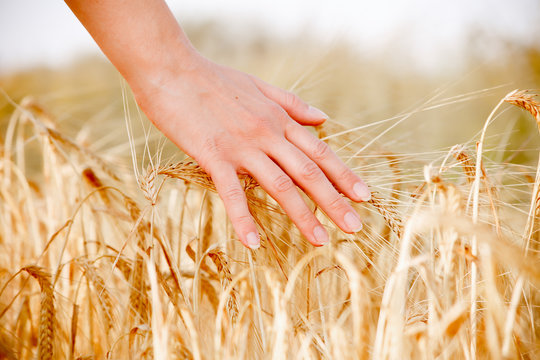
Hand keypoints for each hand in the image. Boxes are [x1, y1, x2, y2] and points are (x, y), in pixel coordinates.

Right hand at [132, 53, 370, 248]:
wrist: (171, 68)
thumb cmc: (213, 78)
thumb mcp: (259, 86)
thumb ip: (293, 104)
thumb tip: (324, 118)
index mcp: (278, 119)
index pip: (319, 151)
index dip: (343, 175)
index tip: (363, 196)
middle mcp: (267, 134)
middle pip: (308, 172)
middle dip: (334, 201)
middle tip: (354, 228)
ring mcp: (242, 146)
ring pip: (280, 185)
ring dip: (302, 215)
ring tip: (321, 240)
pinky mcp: (214, 155)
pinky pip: (232, 192)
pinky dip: (244, 219)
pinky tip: (254, 243)